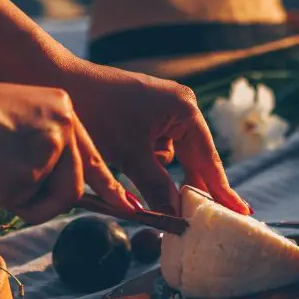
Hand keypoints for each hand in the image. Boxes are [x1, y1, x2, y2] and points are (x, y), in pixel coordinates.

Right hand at [0, 76, 132, 223]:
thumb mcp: (22, 122)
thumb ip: (48, 151)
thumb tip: (65, 191)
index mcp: (63, 111)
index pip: (93, 158)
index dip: (110, 187)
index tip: (129, 207)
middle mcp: (63, 129)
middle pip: (73, 187)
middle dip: (48, 202)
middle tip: (19, 196)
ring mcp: (48, 151)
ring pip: (49, 200)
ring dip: (23, 201)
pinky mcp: (27, 173)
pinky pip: (20, 204)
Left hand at [58, 61, 250, 215]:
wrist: (57, 80)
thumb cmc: (96, 111)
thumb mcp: (130, 154)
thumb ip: (157, 186)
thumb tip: (178, 216)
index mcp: (184, 110)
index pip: (208, 159)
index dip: (222, 190)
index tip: (241, 213)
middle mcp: (180, 108)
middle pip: (194, 160)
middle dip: (190, 187)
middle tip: (204, 218)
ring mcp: (163, 113)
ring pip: (171, 160)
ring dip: (158, 177)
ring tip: (143, 184)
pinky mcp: (145, 119)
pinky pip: (153, 151)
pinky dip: (144, 165)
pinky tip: (124, 162)